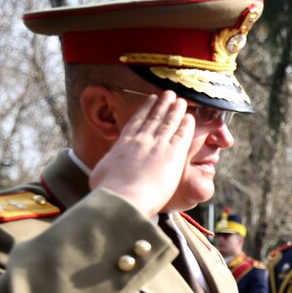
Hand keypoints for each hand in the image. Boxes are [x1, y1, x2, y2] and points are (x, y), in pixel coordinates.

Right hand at [90, 90, 195, 217]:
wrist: (124, 198)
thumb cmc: (109, 191)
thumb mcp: (101, 173)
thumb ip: (110, 165)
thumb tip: (108, 166)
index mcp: (123, 144)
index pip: (136, 122)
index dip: (145, 109)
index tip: (151, 100)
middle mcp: (141, 140)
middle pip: (154, 118)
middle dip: (162, 104)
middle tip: (169, 94)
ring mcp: (157, 145)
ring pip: (169, 123)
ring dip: (176, 110)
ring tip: (181, 100)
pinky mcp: (173, 154)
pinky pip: (182, 135)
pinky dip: (186, 125)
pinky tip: (190, 118)